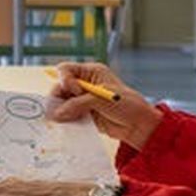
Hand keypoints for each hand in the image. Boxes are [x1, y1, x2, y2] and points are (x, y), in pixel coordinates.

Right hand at [47, 63, 162, 150]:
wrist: (139, 126)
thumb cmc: (127, 105)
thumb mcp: (102, 100)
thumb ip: (78, 104)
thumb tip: (57, 113)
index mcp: (91, 73)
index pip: (66, 70)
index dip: (65, 80)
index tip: (76, 91)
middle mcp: (85, 84)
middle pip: (60, 87)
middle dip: (59, 98)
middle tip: (60, 111)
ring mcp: (83, 100)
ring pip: (62, 102)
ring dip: (61, 110)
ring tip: (65, 119)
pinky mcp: (83, 114)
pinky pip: (68, 115)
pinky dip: (66, 120)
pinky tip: (70, 125)